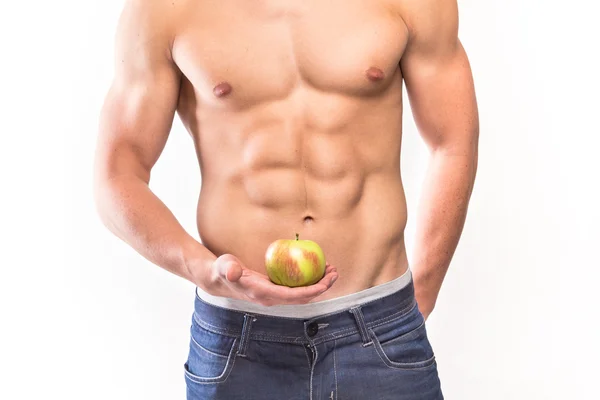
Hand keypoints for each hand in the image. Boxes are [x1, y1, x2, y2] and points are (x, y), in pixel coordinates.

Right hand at [209, 254, 337, 305]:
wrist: (220, 279)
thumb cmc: (223, 270)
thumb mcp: (224, 267)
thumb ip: (228, 269)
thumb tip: (233, 272)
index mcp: (263, 294)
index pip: (292, 296)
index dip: (311, 291)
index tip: (325, 282)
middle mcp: (271, 299)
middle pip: (302, 297)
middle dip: (321, 287)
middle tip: (334, 272)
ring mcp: (274, 296)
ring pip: (302, 294)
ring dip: (319, 284)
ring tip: (331, 270)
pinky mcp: (276, 291)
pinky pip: (297, 289)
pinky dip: (309, 281)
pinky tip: (317, 268)